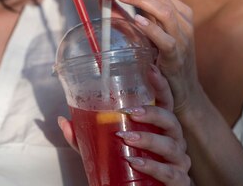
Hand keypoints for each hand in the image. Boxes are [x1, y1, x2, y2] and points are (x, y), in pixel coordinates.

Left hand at [58, 66, 191, 184]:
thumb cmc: (132, 165)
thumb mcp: (105, 148)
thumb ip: (85, 136)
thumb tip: (63, 120)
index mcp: (159, 126)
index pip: (164, 101)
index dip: (161, 85)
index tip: (151, 68)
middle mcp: (172, 140)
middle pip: (170, 120)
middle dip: (151, 113)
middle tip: (129, 112)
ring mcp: (178, 161)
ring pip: (171, 145)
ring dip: (148, 139)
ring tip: (126, 138)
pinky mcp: (178, 180)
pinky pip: (171, 173)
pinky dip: (154, 167)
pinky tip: (137, 163)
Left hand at [100, 0, 202, 115]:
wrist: (182, 92)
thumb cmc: (162, 60)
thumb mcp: (144, 34)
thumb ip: (125, 17)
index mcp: (177, 10)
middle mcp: (182, 20)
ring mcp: (182, 38)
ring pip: (163, 11)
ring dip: (140, 0)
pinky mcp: (177, 57)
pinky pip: (166, 40)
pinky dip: (151, 28)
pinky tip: (136, 20)